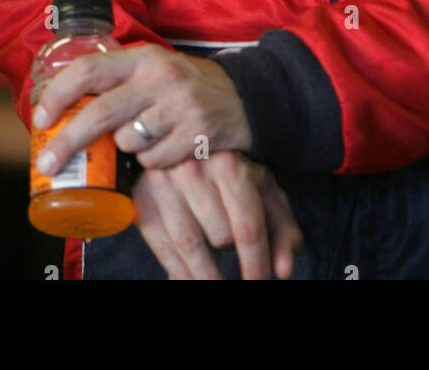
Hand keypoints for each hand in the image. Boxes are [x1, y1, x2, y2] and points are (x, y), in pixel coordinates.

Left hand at [32, 46, 251, 175]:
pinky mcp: (197, 134)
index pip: (88, 69)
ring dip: (127, 149)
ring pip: (127, 142)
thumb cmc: (186, 86)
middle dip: (66, 142)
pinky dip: (155, 161)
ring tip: (147, 137)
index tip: (40, 120)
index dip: (58, 95)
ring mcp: (178, 106)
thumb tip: (64, 108)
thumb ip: (117, 80)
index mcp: (142, 56)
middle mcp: (158, 77)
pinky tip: (171, 147)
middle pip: (99, 113)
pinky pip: (155, 161)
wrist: (247, 98)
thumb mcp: (154, 68)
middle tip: (46, 164)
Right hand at [133, 151, 302, 280]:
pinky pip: (163, 249)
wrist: (184, 144)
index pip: (248, 228)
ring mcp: (164, 184)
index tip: (260, 284)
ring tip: (218, 282)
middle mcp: (195, 170)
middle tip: (237, 259)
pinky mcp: (144, 200)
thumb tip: (284, 272)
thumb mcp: (264, 192)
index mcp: (231, 166)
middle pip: (220, 236)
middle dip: (232, 256)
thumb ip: (282, 230)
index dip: (257, 266)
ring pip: (190, 247)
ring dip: (207, 276)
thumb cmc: (234, 175)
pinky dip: (180, 273)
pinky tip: (194, 280)